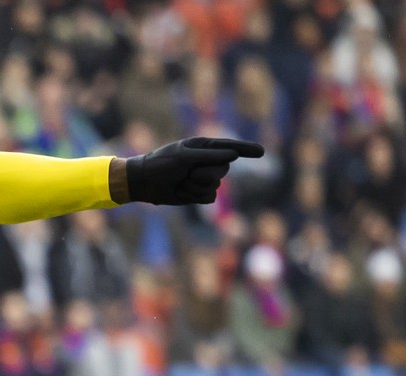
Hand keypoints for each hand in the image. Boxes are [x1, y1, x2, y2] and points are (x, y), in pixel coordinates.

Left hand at [124, 137, 264, 205]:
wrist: (143, 183)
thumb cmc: (160, 165)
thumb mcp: (183, 157)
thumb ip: (208, 156)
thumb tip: (233, 155)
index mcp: (204, 147)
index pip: (231, 147)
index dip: (247, 149)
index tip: (261, 152)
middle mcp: (207, 161)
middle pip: (224, 170)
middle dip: (205, 174)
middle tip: (187, 174)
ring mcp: (203, 177)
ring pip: (216, 185)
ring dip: (196, 186)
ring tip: (180, 182)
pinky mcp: (198, 193)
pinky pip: (209, 198)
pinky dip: (194, 196)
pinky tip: (181, 192)